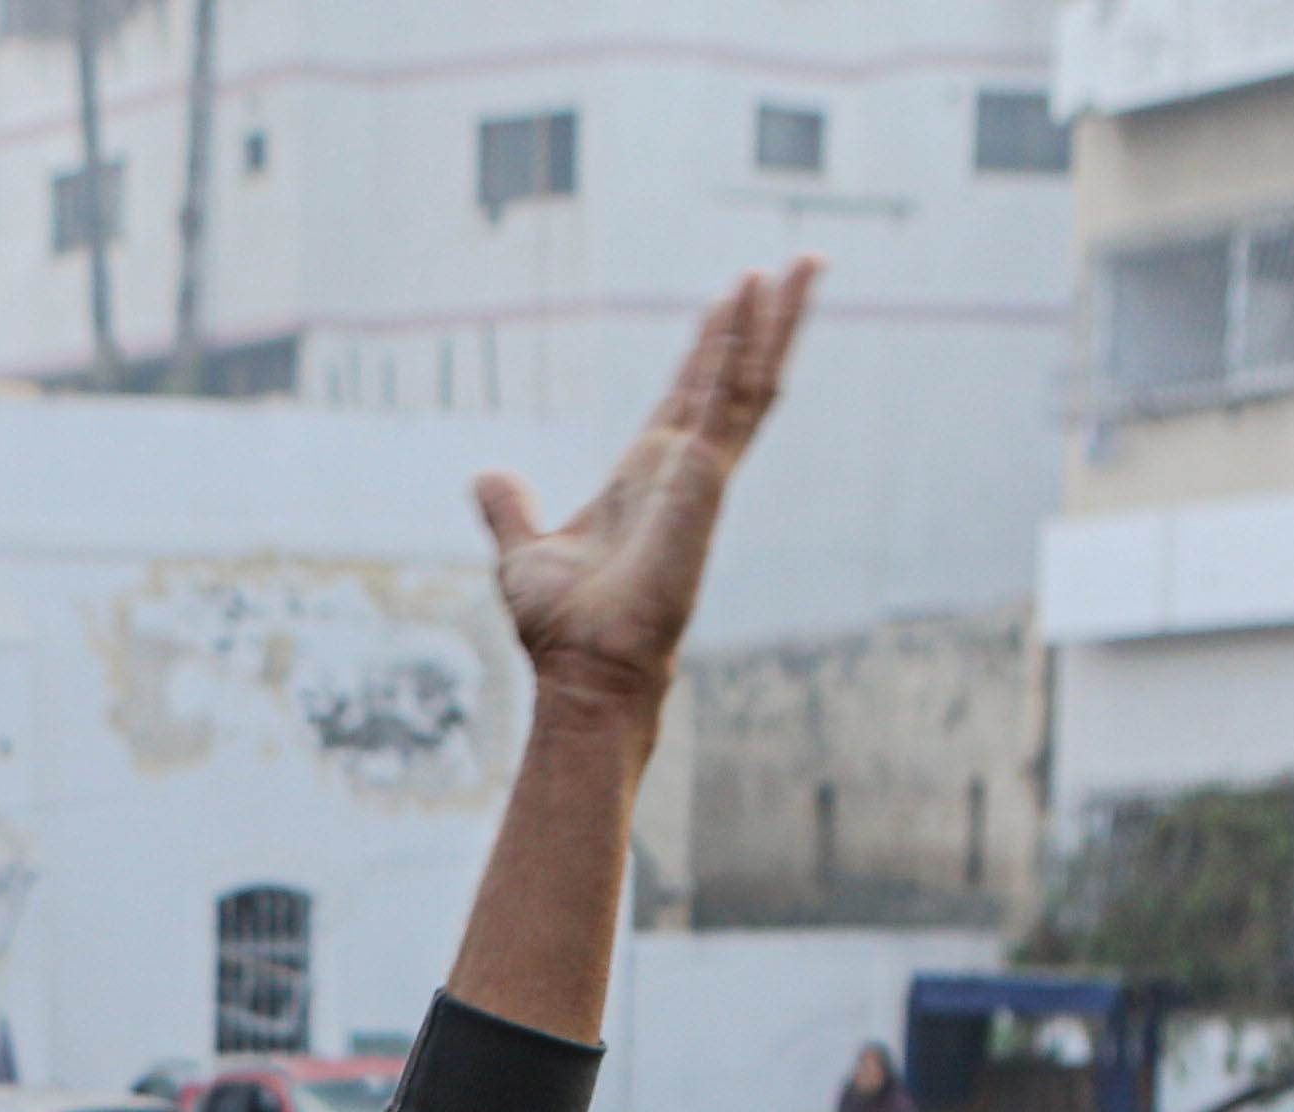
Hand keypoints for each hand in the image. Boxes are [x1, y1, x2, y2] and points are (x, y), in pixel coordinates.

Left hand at [471, 260, 813, 721]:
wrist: (585, 668)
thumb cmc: (563, 628)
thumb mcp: (524, 553)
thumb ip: (510, 511)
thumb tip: (487, 478)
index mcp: (649, 479)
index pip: (690, 396)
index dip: (711, 347)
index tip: (730, 297)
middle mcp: (685, 469)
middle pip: (737, 377)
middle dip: (767, 319)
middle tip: (800, 263)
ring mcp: (701, 472)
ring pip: (751, 379)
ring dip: (776, 318)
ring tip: (806, 261)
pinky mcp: (702, 478)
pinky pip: (725, 396)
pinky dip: (738, 344)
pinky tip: (750, 294)